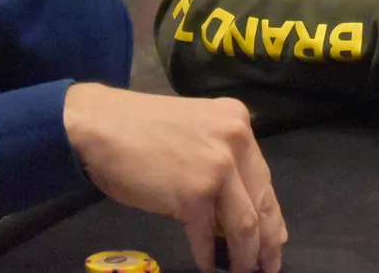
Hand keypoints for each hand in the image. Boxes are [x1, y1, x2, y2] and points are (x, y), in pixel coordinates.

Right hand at [64, 84, 286, 272]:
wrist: (101, 125)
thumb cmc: (141, 130)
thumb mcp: (197, 132)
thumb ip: (222, 160)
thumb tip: (240, 206)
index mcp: (238, 122)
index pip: (264, 177)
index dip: (272, 214)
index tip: (278, 239)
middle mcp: (236, 141)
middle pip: (262, 202)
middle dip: (269, 242)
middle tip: (270, 266)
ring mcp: (217, 168)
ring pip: (244, 224)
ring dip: (245, 255)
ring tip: (242, 272)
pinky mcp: (193, 194)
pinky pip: (206, 235)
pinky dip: (207, 257)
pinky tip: (207, 268)